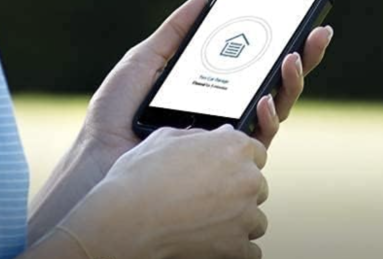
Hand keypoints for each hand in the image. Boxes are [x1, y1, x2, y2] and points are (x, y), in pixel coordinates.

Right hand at [59, 125, 269, 258]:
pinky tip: (211, 241)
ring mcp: (245, 215)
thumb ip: (197, 136)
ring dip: (237, 220)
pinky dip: (233, 248)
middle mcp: (247, 179)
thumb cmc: (139, 178)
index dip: (237, 159)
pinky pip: (250, 249)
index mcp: (233, 147)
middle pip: (256, 185)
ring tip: (205, 220)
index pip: (256, 151)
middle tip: (207, 196)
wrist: (126, 221)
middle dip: (237, 190)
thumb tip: (212, 137)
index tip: (224, 168)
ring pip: (255, 218)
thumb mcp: (164, 138)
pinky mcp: (237, 247)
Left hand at [82, 0, 334, 166]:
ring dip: (291, 82)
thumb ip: (175, 32)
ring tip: (293, 57)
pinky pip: (259, 140)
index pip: (254, 63)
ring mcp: (227, 138)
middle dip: (303, 57)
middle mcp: (224, 114)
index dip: (280, 41)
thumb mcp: (144, 61)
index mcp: (210, 89)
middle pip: (275, 84)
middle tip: (319, 31)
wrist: (98, 158)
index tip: (302, 15)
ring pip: (276, 109)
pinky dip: (267, 116)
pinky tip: (263, 96)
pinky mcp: (225, 162)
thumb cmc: (113, 116)